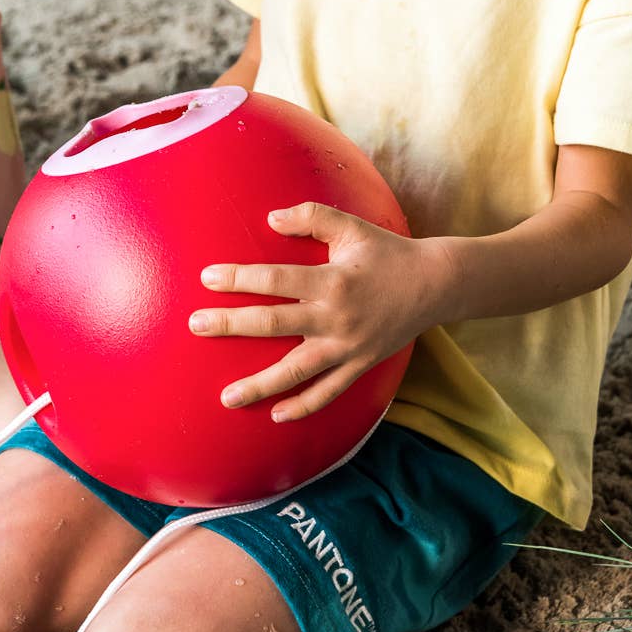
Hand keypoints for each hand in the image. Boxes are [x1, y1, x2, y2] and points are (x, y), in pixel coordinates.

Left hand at [189, 201, 448, 421]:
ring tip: (226, 398)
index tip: (208, 278)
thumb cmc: (387, 252)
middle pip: (274, 325)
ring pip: (297, 372)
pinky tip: (276, 414)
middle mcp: (336, 318)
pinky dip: (304, 407)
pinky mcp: (360, 365)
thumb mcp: (352, 226)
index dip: (240, 279)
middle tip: (196, 326)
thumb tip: (271, 218)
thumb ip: (311, 217)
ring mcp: (348, 347)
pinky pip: (328, 392)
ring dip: (260, 385)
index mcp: (332, 281)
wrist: (435, 285)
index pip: (276, 281)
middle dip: (232, 325)